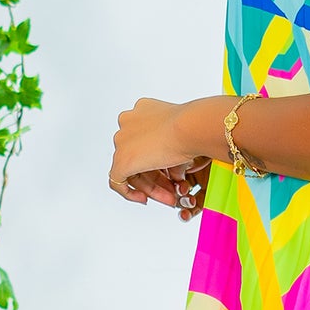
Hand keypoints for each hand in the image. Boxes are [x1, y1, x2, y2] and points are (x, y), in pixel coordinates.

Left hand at [110, 100, 205, 215]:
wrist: (191, 127)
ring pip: (132, 170)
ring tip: (169, 198)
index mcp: (141, 110)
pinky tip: (145, 198)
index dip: (159, 162)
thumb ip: (171, 152)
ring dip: (150, 186)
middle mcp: (128, 122)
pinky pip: (117, 181)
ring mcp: (122, 140)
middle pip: (138, 157)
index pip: (145, 143)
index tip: (172, 174)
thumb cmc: (193, 127)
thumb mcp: (181, 136)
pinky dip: (130, 193)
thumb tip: (175, 174)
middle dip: (156, 178)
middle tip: (172, 190)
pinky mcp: (121, 160)